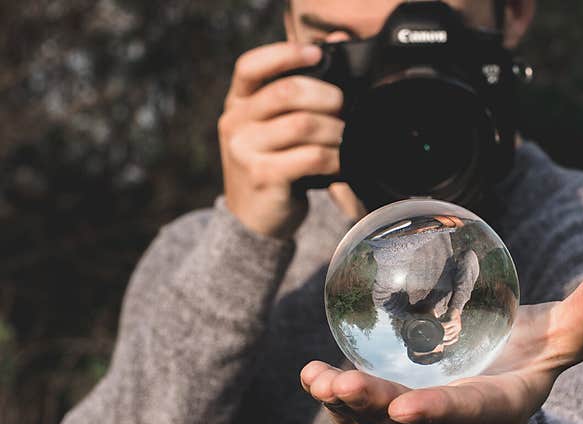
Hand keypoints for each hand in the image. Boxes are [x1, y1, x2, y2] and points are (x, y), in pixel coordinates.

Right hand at [219, 42, 344, 238]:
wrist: (254, 220)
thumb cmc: (275, 166)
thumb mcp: (274, 128)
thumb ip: (297, 93)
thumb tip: (337, 42)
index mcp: (237, 104)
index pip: (251, 66)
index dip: (285, 54)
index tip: (317, 53)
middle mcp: (235, 123)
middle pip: (287, 92)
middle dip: (327, 98)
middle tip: (344, 111)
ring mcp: (245, 151)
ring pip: (304, 125)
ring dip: (336, 132)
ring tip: (346, 141)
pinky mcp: (264, 176)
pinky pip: (311, 157)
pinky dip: (335, 159)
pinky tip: (341, 164)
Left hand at [301, 258, 582, 423]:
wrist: (501, 384)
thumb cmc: (532, 356)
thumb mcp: (565, 333)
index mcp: (500, 408)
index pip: (472, 415)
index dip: (442, 414)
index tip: (407, 407)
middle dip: (376, 413)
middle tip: (341, 387)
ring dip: (347, 409)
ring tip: (318, 380)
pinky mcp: (395, 422)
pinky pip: (362, 420)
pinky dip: (335, 402)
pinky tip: (311, 376)